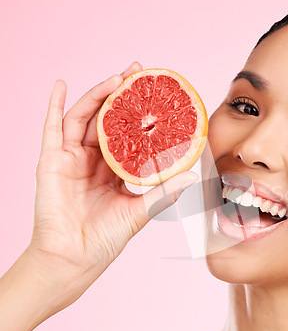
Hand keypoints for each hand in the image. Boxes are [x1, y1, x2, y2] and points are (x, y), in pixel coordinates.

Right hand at [27, 62, 197, 301]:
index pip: (129, 133)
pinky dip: (54, 105)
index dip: (141, 113)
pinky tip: (60, 85)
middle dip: (122, 95)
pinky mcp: (51, 161)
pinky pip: (51, 128)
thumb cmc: (106, 238)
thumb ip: (165, 192)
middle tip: (138, 73)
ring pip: (84, 118)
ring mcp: (71, 158)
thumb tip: (192, 175)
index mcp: (115, 169)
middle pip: (107, 119)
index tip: (156, 94)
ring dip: (98, 95)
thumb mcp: (141, 210)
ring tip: (116, 78)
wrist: (76, 258)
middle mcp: (94, 160)